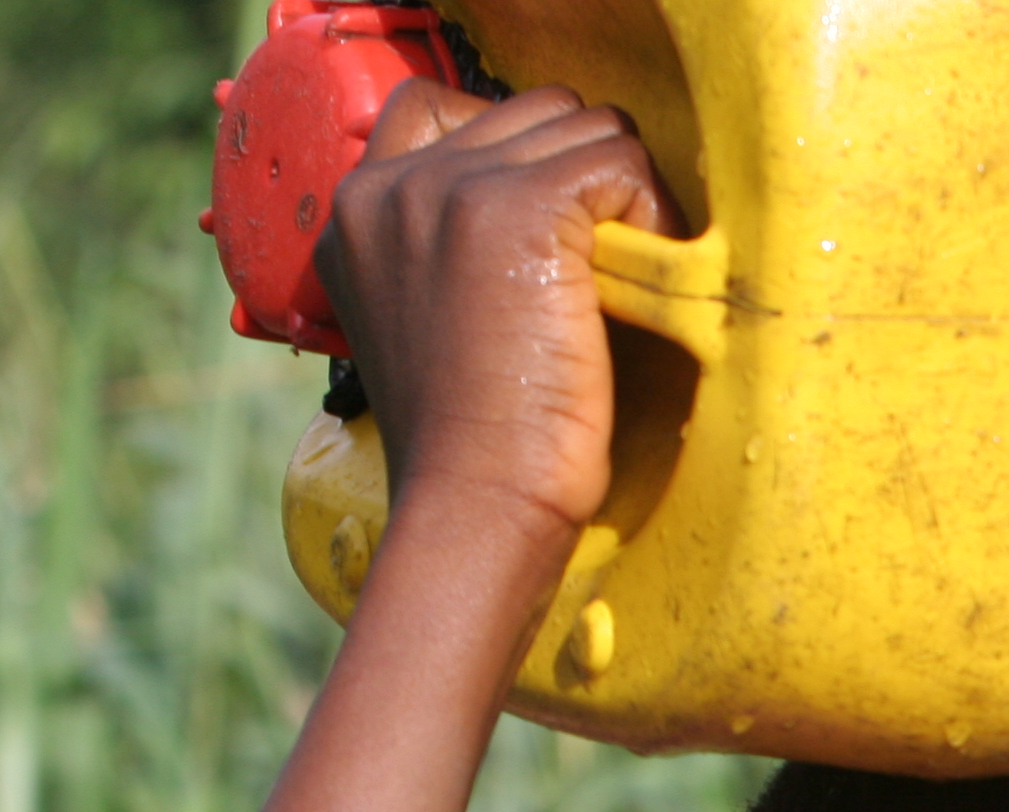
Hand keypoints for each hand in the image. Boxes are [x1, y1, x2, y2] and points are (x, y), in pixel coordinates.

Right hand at [316, 81, 681, 541]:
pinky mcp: (519, 209)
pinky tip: (638, 283)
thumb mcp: (421, 323)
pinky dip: (653, 214)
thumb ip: (444, 248)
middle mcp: (394, 183)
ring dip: (622, 188)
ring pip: (584, 125)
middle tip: (605, 259)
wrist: (473, 505)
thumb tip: (543, 202)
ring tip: (624, 273)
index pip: (445, 108)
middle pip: (532, 112)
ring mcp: (452, 189)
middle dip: (584, 173)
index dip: (520, 156)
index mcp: (355, 209)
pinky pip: (621, 162)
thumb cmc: (466, 445)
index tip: (552, 230)